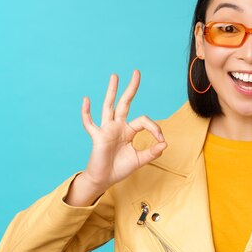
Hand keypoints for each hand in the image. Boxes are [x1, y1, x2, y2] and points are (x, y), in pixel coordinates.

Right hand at [79, 70, 166, 192]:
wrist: (104, 180)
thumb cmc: (120, 169)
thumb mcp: (140, 160)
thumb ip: (152, 152)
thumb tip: (165, 143)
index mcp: (128, 131)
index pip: (144, 120)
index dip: (155, 128)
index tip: (161, 140)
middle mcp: (117, 126)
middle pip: (125, 103)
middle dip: (131, 88)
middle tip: (136, 72)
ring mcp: (106, 130)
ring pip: (109, 107)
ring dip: (112, 91)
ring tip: (115, 76)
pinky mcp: (97, 137)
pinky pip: (90, 123)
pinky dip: (86, 112)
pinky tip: (86, 100)